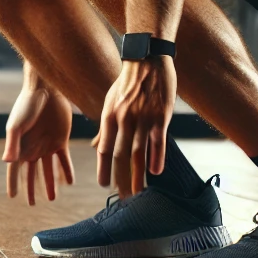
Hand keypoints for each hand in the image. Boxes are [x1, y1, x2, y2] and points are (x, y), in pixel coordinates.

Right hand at [2, 81, 74, 205]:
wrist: (46, 89)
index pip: (15, 170)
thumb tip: (7, 162)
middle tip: (32, 204)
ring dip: (50, 184)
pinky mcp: (61, 139)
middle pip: (32, 174)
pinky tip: (69, 182)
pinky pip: (64, 159)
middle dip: (32, 189)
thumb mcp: (16, 125)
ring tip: (52, 199)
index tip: (12, 196)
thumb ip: (12, 144)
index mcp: (20, 146)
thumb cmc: (26, 105)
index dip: (13, 183)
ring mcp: (47, 144)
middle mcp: (33, 148)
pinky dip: (66, 171)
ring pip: (49, 170)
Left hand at [97, 56, 175, 198]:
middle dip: (121, 178)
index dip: (104, 167)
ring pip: (139, 152)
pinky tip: (156, 172)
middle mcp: (124, 118)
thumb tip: (97, 146)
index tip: (104, 185)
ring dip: (138, 175)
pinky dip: (157, 158)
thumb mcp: (111, 101)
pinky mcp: (161, 115)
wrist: (147, 58)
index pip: (104, 147)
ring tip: (138, 192)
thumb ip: (106, 126)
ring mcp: (143, 117)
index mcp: (110, 115)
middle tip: (123, 198)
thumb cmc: (127, 82)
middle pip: (121, 155)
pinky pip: (158, 141)